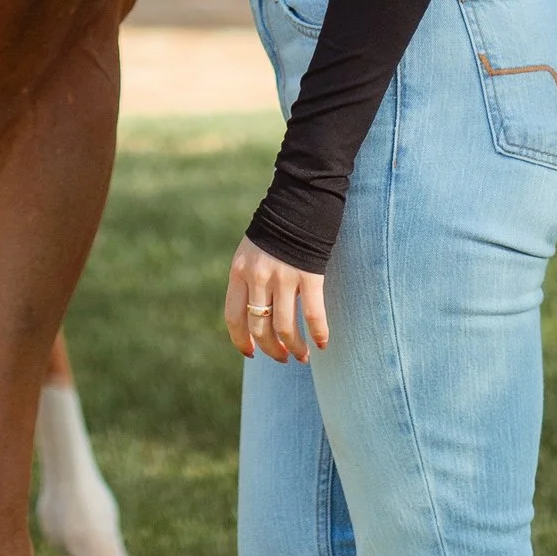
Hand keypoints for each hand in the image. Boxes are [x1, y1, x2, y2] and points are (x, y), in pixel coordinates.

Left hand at [224, 236, 329, 362]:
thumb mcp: (252, 251)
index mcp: (239, 271)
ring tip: (301, 356)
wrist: (300, 198)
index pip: (234, 317)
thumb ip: (251, 278)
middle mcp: (258, 277)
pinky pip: (313, 314)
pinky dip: (318, 333)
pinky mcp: (309, 275)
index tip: (251, 353)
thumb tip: (257, 311)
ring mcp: (283, 276)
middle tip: (282, 357)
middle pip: (259, 327)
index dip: (241, 341)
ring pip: (285, 327)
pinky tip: (322, 343)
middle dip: (271, 349)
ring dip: (294, 347)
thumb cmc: (278, 227)